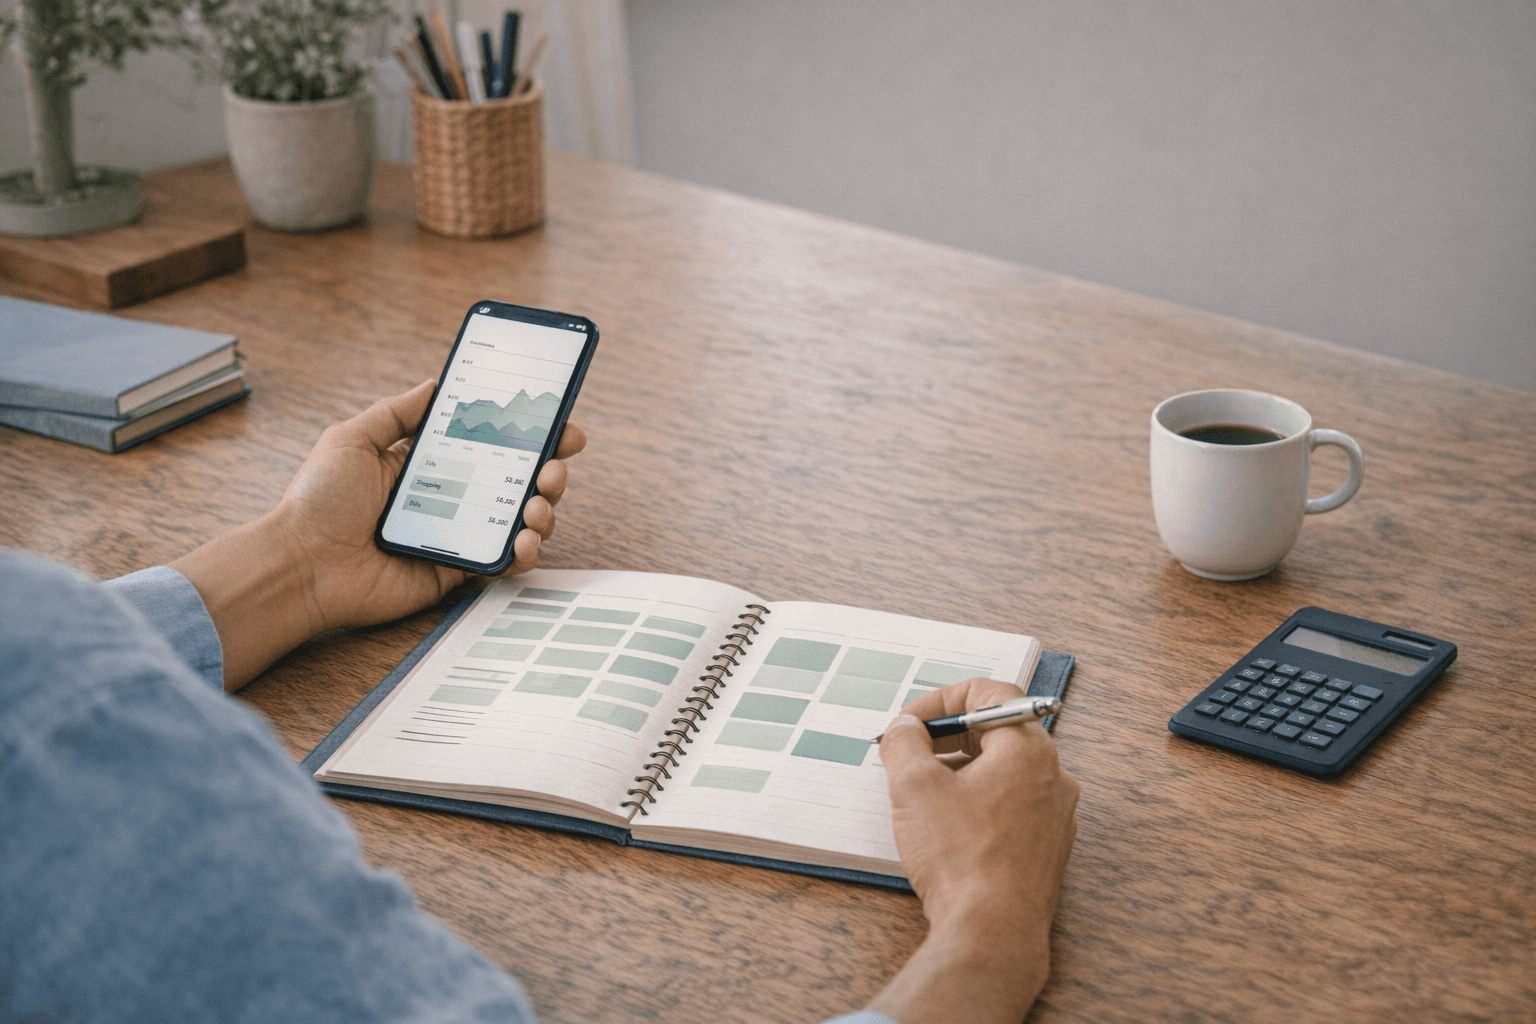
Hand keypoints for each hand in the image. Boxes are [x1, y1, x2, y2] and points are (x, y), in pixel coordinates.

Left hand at [171, 381, 586, 689]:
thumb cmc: (317, 501)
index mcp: (428, 463)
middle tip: (555, 467)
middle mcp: (449, 498)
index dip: (530, 434)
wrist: (301, 564)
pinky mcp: (455, 572)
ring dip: (543, 510)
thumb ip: (398, 412)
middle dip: (550, 471)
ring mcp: (456, 536)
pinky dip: (524, 552)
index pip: (491, 443)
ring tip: (536, 505)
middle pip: (517, 481)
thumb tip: (436, 384)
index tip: (560, 424)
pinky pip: (502, 562)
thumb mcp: (351, 438)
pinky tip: (524, 540)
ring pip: (520, 521)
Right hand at [867, 678, 1078, 1023]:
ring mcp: (1055, 816)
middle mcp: (1053, 777)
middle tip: (909, 754)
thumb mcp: (914, 786)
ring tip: (922, 793)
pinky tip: (948, 828)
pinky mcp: (1047, 849)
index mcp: (1029, 749)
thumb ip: (904, 742)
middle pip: (998, 731)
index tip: (910, 723)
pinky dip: (978, 803)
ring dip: (960, 770)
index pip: (991, 693)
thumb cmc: (961, 858)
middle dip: (947, 736)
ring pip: (1003, 772)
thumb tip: (903, 729)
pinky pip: (1011, 807)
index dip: (941, 699)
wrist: (992, 933)